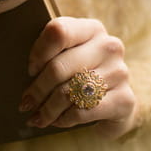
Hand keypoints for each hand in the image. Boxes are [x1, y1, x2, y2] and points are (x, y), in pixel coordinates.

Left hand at [20, 17, 137, 138]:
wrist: (116, 101)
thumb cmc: (82, 74)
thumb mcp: (69, 55)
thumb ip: (52, 53)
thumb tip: (28, 74)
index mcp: (92, 29)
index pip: (58, 32)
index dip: (39, 53)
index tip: (31, 70)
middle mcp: (109, 46)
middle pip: (59, 67)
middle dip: (37, 89)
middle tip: (26, 103)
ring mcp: (119, 72)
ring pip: (69, 92)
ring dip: (48, 109)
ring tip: (37, 117)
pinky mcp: (125, 99)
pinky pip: (83, 111)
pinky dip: (64, 119)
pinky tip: (57, 121)